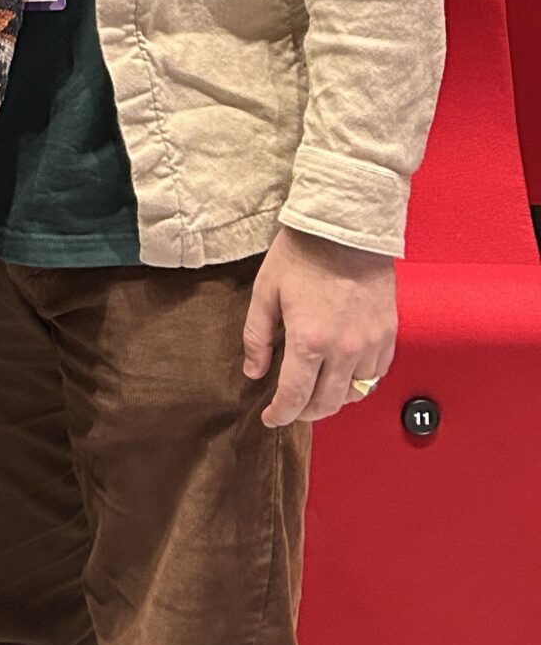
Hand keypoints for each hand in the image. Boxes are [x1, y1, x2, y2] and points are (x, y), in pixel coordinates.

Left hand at [243, 227, 396, 427]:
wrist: (346, 226)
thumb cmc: (303, 254)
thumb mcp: (266, 291)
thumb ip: (258, 336)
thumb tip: (255, 371)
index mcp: (309, 341)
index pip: (294, 396)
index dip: (280, 414)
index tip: (271, 417)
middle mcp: (344, 350)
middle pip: (326, 404)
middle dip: (304, 412)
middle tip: (291, 407)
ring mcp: (370, 345)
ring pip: (354, 395)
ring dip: (333, 400)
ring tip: (316, 391)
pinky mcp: (388, 335)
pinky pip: (376, 376)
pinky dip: (358, 383)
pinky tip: (343, 375)